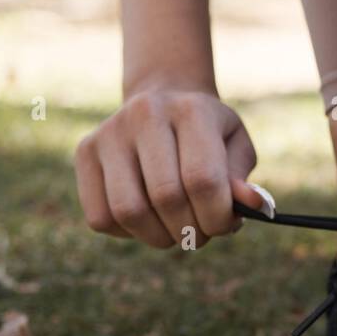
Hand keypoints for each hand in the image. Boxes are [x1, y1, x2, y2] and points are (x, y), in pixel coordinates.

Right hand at [75, 88, 261, 249]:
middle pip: (166, 198)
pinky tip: (147, 219)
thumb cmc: (206, 131)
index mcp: (191, 110)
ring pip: (128, 211)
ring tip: (176, 232)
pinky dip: (128, 233)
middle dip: (190, 230)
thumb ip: (241, 178)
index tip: (225, 226)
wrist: (162, 98)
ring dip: (158, 237)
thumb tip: (252, 206)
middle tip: (201, 233)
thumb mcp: (235, 145)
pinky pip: (101, 217)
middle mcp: (145, 115)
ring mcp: (109, 133)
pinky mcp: (84, 153)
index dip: (217, 217)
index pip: (202, 180)